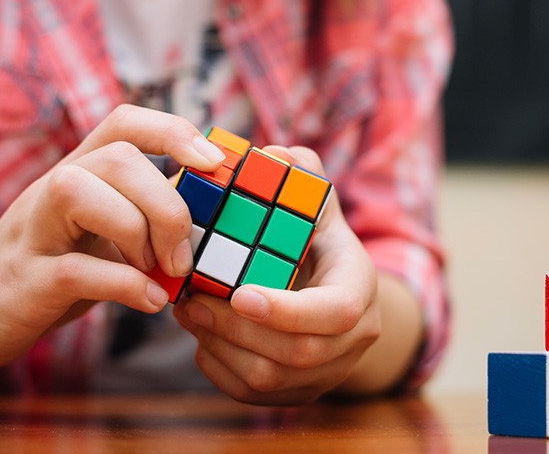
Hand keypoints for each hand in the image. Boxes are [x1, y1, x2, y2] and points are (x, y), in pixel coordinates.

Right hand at [0, 104, 225, 370]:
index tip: (214, 162)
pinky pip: (75, 268)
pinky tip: (151, 300)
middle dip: (167, 205)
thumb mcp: (105, 230)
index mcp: (82, 171)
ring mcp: (35, 230)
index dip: (174, 131)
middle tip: (183, 255)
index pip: (125, 123)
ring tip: (159, 271)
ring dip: (138, 234)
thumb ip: (149, 215)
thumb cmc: (56, 264)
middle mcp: (55, 189)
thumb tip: (218, 217)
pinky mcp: (26, 279)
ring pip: (82, 192)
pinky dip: (125, 285)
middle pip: (117, 158)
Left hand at [174, 146, 382, 405]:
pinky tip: (204, 335)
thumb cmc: (317, 240)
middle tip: (191, 300)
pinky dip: (218, 366)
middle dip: (235, 327)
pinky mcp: (298, 393)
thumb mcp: (316, 203)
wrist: (335, 293)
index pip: (336, 312)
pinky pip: (252, 394)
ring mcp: (327, 373)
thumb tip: (276, 154)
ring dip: (219, 346)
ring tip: (188, 311)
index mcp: (360, 287)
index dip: (288, 310)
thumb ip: (300, 175)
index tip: (239, 293)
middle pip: (297, 353)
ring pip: (268, 378)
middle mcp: (353, 339)